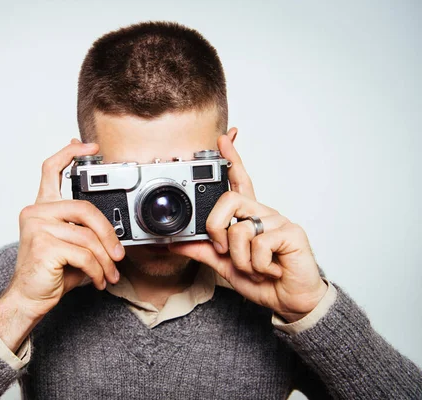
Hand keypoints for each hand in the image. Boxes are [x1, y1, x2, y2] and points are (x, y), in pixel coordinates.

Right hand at [0, 139, 123, 350]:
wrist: (29, 299)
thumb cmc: (50, 273)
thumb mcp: (71, 246)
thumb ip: (85, 231)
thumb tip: (115, 231)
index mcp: (42, 208)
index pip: (52, 169)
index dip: (70, 154)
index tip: (89, 146)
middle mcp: (36, 213)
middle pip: (85, 208)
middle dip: (108, 233)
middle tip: (119, 254)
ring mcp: (38, 227)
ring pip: (88, 237)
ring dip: (105, 260)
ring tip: (109, 274)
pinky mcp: (44, 245)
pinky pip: (84, 254)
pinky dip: (97, 271)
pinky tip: (97, 281)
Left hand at [170, 129, 326, 322]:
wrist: (289, 301)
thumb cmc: (262, 280)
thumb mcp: (224, 264)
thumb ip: (201, 250)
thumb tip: (173, 243)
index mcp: (248, 217)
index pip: (239, 181)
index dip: (232, 159)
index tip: (224, 138)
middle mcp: (262, 213)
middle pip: (229, 199)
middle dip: (216, 228)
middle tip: (223, 250)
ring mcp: (278, 222)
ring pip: (240, 228)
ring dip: (240, 259)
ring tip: (255, 269)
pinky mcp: (291, 234)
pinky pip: (259, 244)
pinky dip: (257, 265)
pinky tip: (271, 270)